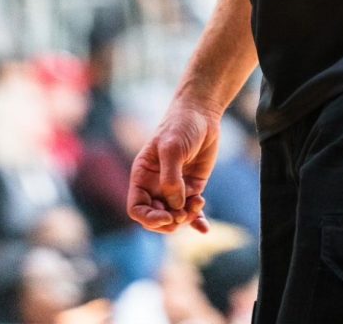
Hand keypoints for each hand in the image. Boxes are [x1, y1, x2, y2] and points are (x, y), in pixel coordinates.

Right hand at [127, 100, 221, 232]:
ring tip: (198, 204)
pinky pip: (192, 209)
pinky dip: (197, 220)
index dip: (148, 218)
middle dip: (169, 221)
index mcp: (142, 176)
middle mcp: (156, 185)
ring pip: (175, 215)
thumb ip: (171, 178)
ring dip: (186, 218)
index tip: (165, 218)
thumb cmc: (180, 126)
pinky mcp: (192, 187)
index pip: (137, 208)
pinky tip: (204, 229)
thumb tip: (176, 206)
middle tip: (183, 214)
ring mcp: (175, 187)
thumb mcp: (172, 149)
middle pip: (156, 216)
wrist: (202, 114)